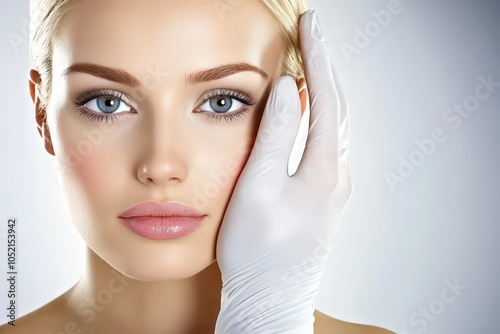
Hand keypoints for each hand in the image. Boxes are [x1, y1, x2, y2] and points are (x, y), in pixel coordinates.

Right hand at [215, 10, 351, 333]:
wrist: (270, 298)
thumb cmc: (258, 250)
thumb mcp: (258, 187)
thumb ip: (275, 135)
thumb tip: (289, 90)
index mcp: (324, 169)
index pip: (325, 98)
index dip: (318, 58)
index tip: (311, 26)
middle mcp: (338, 176)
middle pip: (336, 109)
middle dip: (325, 68)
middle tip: (311, 36)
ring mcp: (334, 188)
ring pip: (333, 127)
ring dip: (324, 92)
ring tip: (311, 65)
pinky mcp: (324, 198)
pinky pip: (327, 145)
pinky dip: (320, 117)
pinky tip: (310, 115)